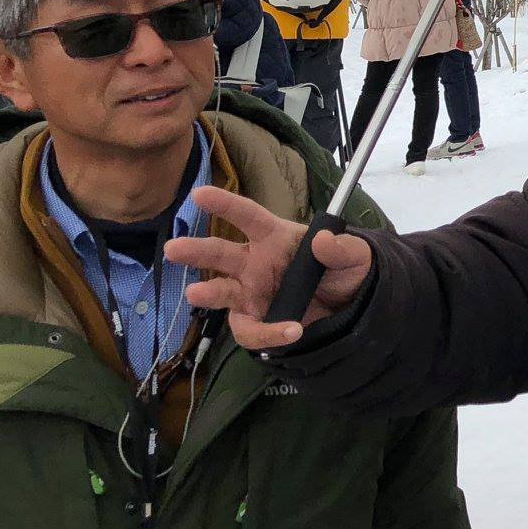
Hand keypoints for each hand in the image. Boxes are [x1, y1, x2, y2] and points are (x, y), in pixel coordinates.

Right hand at [164, 186, 374, 350]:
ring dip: (207, 292)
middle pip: (220, 253)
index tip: (199, 194)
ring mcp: (251, 293)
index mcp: (274, 237)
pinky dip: (265, 334)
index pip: (247, 216)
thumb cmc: (343, 269)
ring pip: (221, 292)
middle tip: (174, 249)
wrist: (351, 305)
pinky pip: (250, 329)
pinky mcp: (257, 320)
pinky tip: (287, 331)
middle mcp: (255, 263)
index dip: (225, 205)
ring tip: (196, 292)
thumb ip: (340, 248)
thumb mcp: (353, 255)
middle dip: (196, 250)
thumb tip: (323, 241)